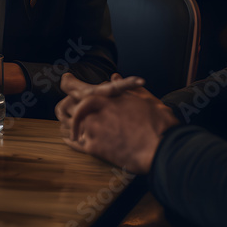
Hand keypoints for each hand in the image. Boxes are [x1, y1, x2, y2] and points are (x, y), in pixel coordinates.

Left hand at [58, 81, 178, 174]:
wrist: (161, 150)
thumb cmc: (159, 123)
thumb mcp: (146, 99)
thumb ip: (127, 87)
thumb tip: (114, 76)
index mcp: (107, 97)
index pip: (80, 89)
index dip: (70, 85)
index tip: (65, 81)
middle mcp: (96, 112)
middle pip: (70, 106)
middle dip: (67, 106)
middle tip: (65, 108)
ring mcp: (93, 130)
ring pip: (71, 124)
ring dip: (70, 123)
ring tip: (69, 124)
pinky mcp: (94, 148)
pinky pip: (74, 143)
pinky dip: (71, 140)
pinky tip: (70, 139)